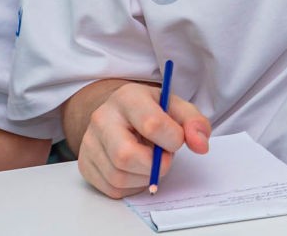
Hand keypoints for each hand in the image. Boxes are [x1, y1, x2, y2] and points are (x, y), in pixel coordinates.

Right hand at [76, 81, 210, 197]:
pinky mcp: (85, 165)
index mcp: (128, 98)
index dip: (172, 139)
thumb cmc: (149, 110)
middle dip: (153, 165)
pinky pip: (112, 189)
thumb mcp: (174, 106)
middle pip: (126, 155)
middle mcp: (102, 118)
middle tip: (164, 158)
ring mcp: (89, 143)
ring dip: (144, 178)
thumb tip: (200, 145)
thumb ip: (193, 122)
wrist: (117, 113)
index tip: (177, 140)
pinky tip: (136, 170)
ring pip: (118, 176)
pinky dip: (132, 186)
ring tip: (150, 161)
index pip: (152, 124)